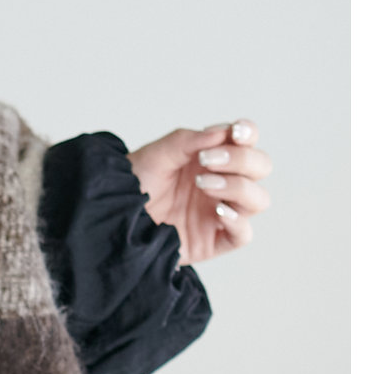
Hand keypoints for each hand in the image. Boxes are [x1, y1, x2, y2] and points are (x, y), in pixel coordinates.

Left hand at [127, 117, 272, 265]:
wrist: (112, 217)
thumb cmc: (133, 184)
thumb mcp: (157, 154)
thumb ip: (189, 141)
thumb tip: (223, 132)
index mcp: (213, 158)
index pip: (247, 142)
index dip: (248, 134)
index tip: (236, 132)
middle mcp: (223, 184)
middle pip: (261, 167)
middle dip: (242, 160)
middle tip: (208, 161)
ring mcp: (221, 213)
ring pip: (258, 199)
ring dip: (237, 187)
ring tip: (203, 184)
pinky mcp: (214, 241)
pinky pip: (243, 234)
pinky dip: (237, 220)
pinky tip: (217, 210)